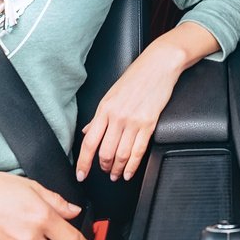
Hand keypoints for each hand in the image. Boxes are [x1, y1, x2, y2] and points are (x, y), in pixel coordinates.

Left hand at [76, 28, 197, 181]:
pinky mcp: (149, 124)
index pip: (89, 142)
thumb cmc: (136, 77)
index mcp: (104, 109)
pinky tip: (129, 172)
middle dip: (103, 167)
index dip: (84, 162)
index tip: (81, 175)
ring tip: (116, 175)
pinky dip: (133, 166)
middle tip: (104, 172)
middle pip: (105, 152)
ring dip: (117, 169)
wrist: (158, 65)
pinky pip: (138, 151)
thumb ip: (99, 116)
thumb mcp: (111, 94)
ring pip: (121, 155)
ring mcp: (133, 121)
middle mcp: (117, 116)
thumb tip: (86, 132)